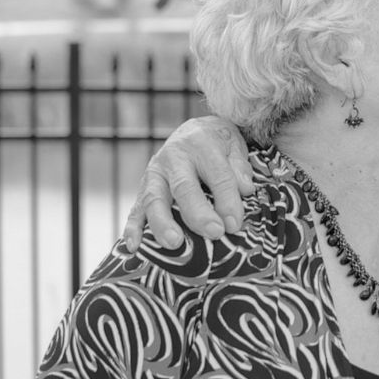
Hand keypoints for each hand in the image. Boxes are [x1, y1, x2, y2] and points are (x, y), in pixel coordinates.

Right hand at [122, 116, 254, 249]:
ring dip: (163, 223)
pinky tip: (134, 246)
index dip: (227, 200)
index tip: (235, 224)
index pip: (217, 175)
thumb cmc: (218, 144)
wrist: (194, 132)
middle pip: (184, 187)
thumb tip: (245, 190)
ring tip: (175, 243)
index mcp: (201, 145)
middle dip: (199, 213)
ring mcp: (154, 173)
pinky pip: (135, 209)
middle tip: (214, 233)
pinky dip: (133, 228)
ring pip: (154, 199)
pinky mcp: (143, 188)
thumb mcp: (235, 146)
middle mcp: (174, 158)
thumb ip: (240, 168)